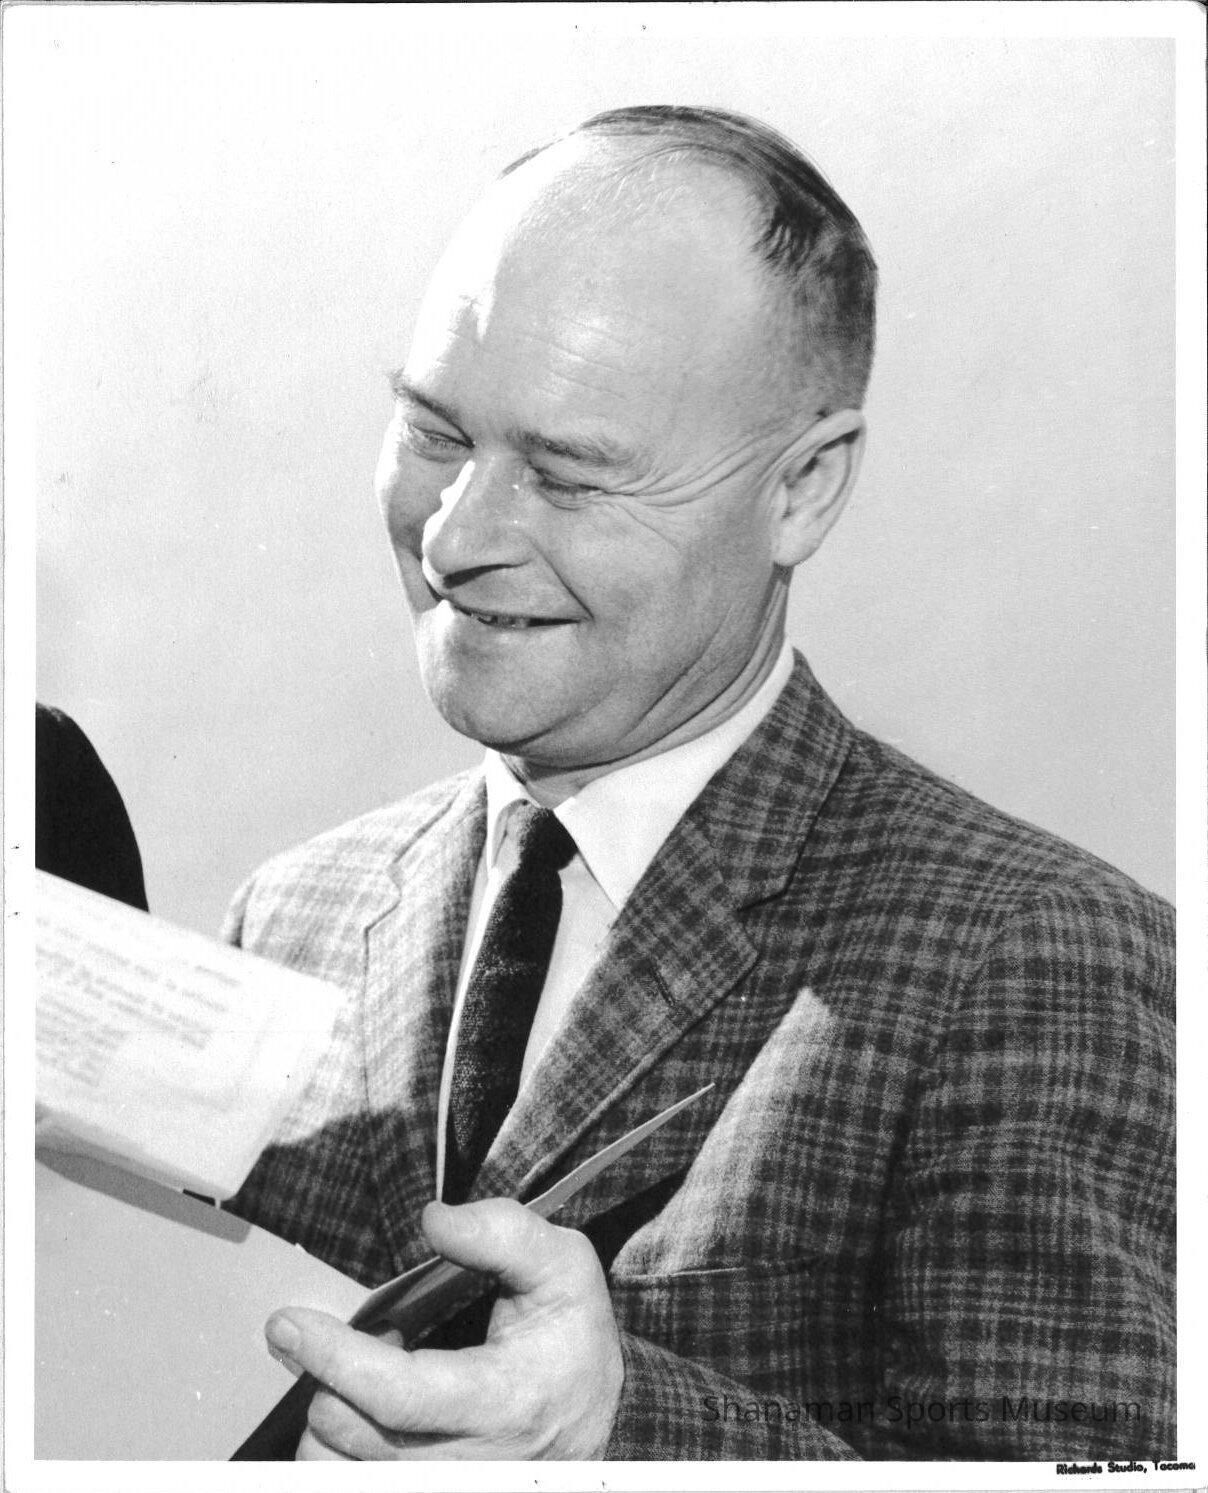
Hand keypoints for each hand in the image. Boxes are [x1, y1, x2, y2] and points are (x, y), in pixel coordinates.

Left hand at [263, 1198, 623, 1459]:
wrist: (607, 1418)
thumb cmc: (573, 1337)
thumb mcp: (561, 1265)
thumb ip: (501, 1232)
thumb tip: (434, 1221)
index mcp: (504, 1401)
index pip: (396, 1394)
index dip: (334, 1357)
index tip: (288, 1322)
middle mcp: (472, 1464)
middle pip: (350, 1434)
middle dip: (332, 1375)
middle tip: (366, 1338)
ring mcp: (448, 1491)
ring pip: (337, 1470)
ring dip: (329, 1415)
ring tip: (366, 1379)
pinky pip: (348, 1486)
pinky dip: (337, 1448)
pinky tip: (365, 1414)